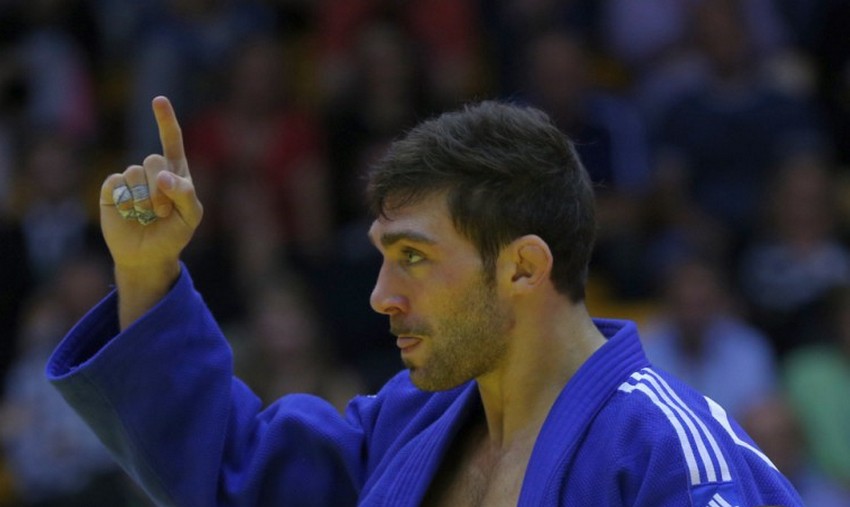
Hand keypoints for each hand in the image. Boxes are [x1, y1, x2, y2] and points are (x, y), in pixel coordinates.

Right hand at [100, 96, 202, 327]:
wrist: (149, 255)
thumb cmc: (174, 234)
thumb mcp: (190, 216)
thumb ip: (184, 194)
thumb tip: (164, 178)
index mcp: (176, 172)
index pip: (171, 140)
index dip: (165, 120)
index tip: (158, 100)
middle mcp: (153, 172)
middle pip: (154, 160)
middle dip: (160, 188)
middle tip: (162, 211)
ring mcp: (131, 179)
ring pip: (134, 172)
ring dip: (144, 198)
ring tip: (148, 216)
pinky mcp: (112, 190)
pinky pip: (116, 183)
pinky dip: (126, 200)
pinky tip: (131, 214)